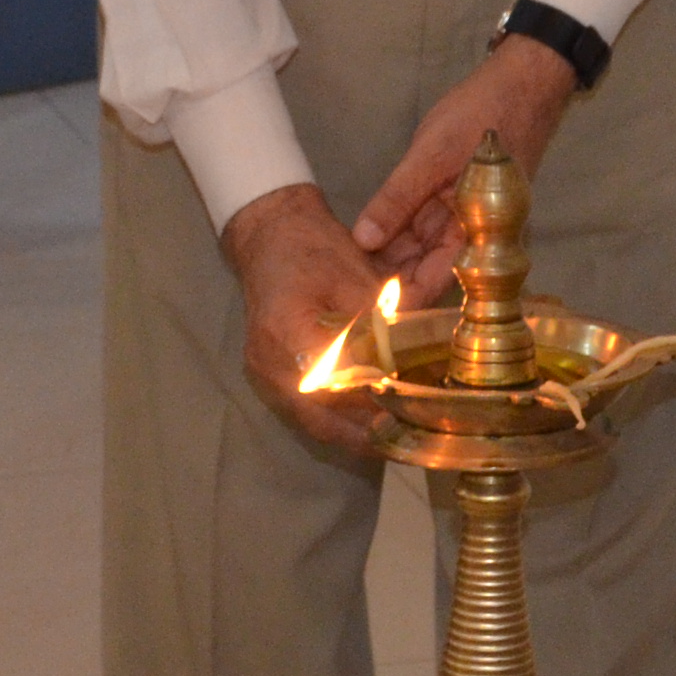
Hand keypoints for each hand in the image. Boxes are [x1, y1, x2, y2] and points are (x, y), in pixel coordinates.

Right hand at [223, 183, 388, 454]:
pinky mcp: (267, 375)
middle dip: (364, 434)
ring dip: (350, 433)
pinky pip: (302, 410)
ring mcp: (263, 373)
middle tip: (405, 440)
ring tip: (391, 438)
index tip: (409, 412)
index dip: (374, 404)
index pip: (337, 387)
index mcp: (289, 333)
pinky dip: (334, 419)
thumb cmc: (315, 249)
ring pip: (311, 421)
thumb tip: (412, 367)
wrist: (270, 234)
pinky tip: (364, 422)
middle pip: (321, 418)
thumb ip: (380, 328)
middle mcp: (269, 363)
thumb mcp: (357, 279)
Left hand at [355, 36, 584, 289]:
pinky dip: (400, 229)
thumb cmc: (483, 115)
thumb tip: (363, 240)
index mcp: (480, 234)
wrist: (521, 80)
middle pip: (427, 267)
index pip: (437, 280)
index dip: (402, 296)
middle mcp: (475, 234)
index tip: (361, 303)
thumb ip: (399, 199)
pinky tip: (366, 236)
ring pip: (422, 246)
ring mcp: (464, 216)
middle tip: (339, 283)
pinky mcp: (454, 199)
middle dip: (388, 277)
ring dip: (389, 254)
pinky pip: (425, 223)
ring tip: (343, 264)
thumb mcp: (432, 155)